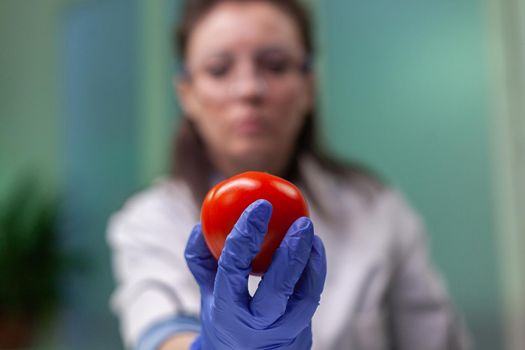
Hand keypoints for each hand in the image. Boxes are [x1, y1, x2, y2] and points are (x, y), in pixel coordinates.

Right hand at [184, 199, 326, 349]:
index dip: (245, 235)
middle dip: (291, 252)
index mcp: (226, 311)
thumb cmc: (224, 317)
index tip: (260, 206)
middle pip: (278, 288)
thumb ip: (201, 261)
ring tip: (309, 232)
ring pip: (306, 295)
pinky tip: (314, 246)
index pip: (233, 269)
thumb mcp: (207, 293)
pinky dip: (316, 269)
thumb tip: (199, 225)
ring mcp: (283, 331)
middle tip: (301, 221)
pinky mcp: (301, 330)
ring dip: (312, 261)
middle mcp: (256, 325)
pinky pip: (312, 296)